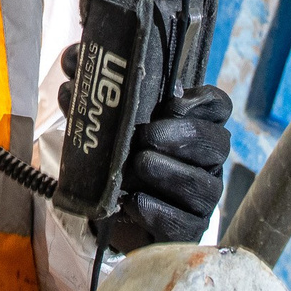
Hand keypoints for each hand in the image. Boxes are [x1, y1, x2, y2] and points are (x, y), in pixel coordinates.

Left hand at [60, 44, 233, 251]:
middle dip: (183, 137)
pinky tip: (134, 203)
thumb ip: (94, 89)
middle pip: (216, 142)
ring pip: (203, 185)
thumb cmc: (117, 158)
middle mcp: (205, 160)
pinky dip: (158, 211)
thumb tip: (72, 60)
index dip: (203, 101)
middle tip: (148, 136)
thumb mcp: (106, 122)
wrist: (109, 210)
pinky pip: (184, 224)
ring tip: (139, 166)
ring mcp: (201, 197)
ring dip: (169, 173)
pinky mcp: (188, 230)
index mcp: (193, 126)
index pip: (217, 106)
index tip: (172, 101)